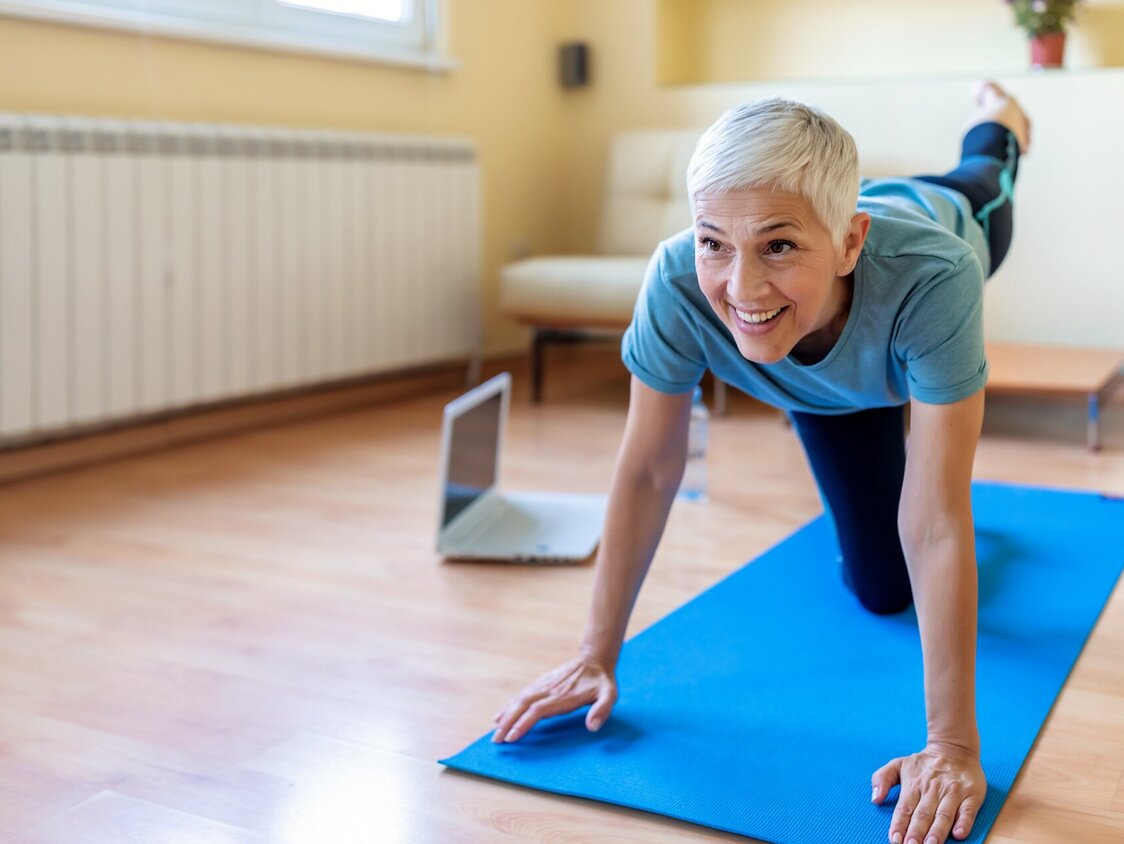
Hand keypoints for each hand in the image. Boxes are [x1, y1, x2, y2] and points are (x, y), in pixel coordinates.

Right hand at [491, 654, 616, 742]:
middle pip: (522, 706)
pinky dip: (510, 705)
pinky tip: (502, 713)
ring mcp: (543, 686)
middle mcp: (548, 690)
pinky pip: (522, 695)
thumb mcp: (609, 695)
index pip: (537, 711)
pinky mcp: (542, 683)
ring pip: (519, 700)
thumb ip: (602, 710)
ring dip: (506, 714)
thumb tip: (592, 727)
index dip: (522, 724)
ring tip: (494, 729)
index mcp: (562, 697)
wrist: (594, 659)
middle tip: (496, 740)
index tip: (511, 737)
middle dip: (508, 723)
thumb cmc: (602, 682)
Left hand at [871, 742, 985, 843]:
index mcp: (914, 784)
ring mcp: (953, 792)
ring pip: (944, 814)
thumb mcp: (898, 764)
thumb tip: (875, 799)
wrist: (954, 747)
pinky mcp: (971, 795)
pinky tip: (959, 834)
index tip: (894, 839)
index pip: (905, 808)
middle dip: (916, 832)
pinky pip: (968, 811)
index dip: (899, 825)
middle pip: (923, 814)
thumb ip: (882, 779)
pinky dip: (964, 822)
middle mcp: (933, 789)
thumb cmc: (924, 763)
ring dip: (937, 832)